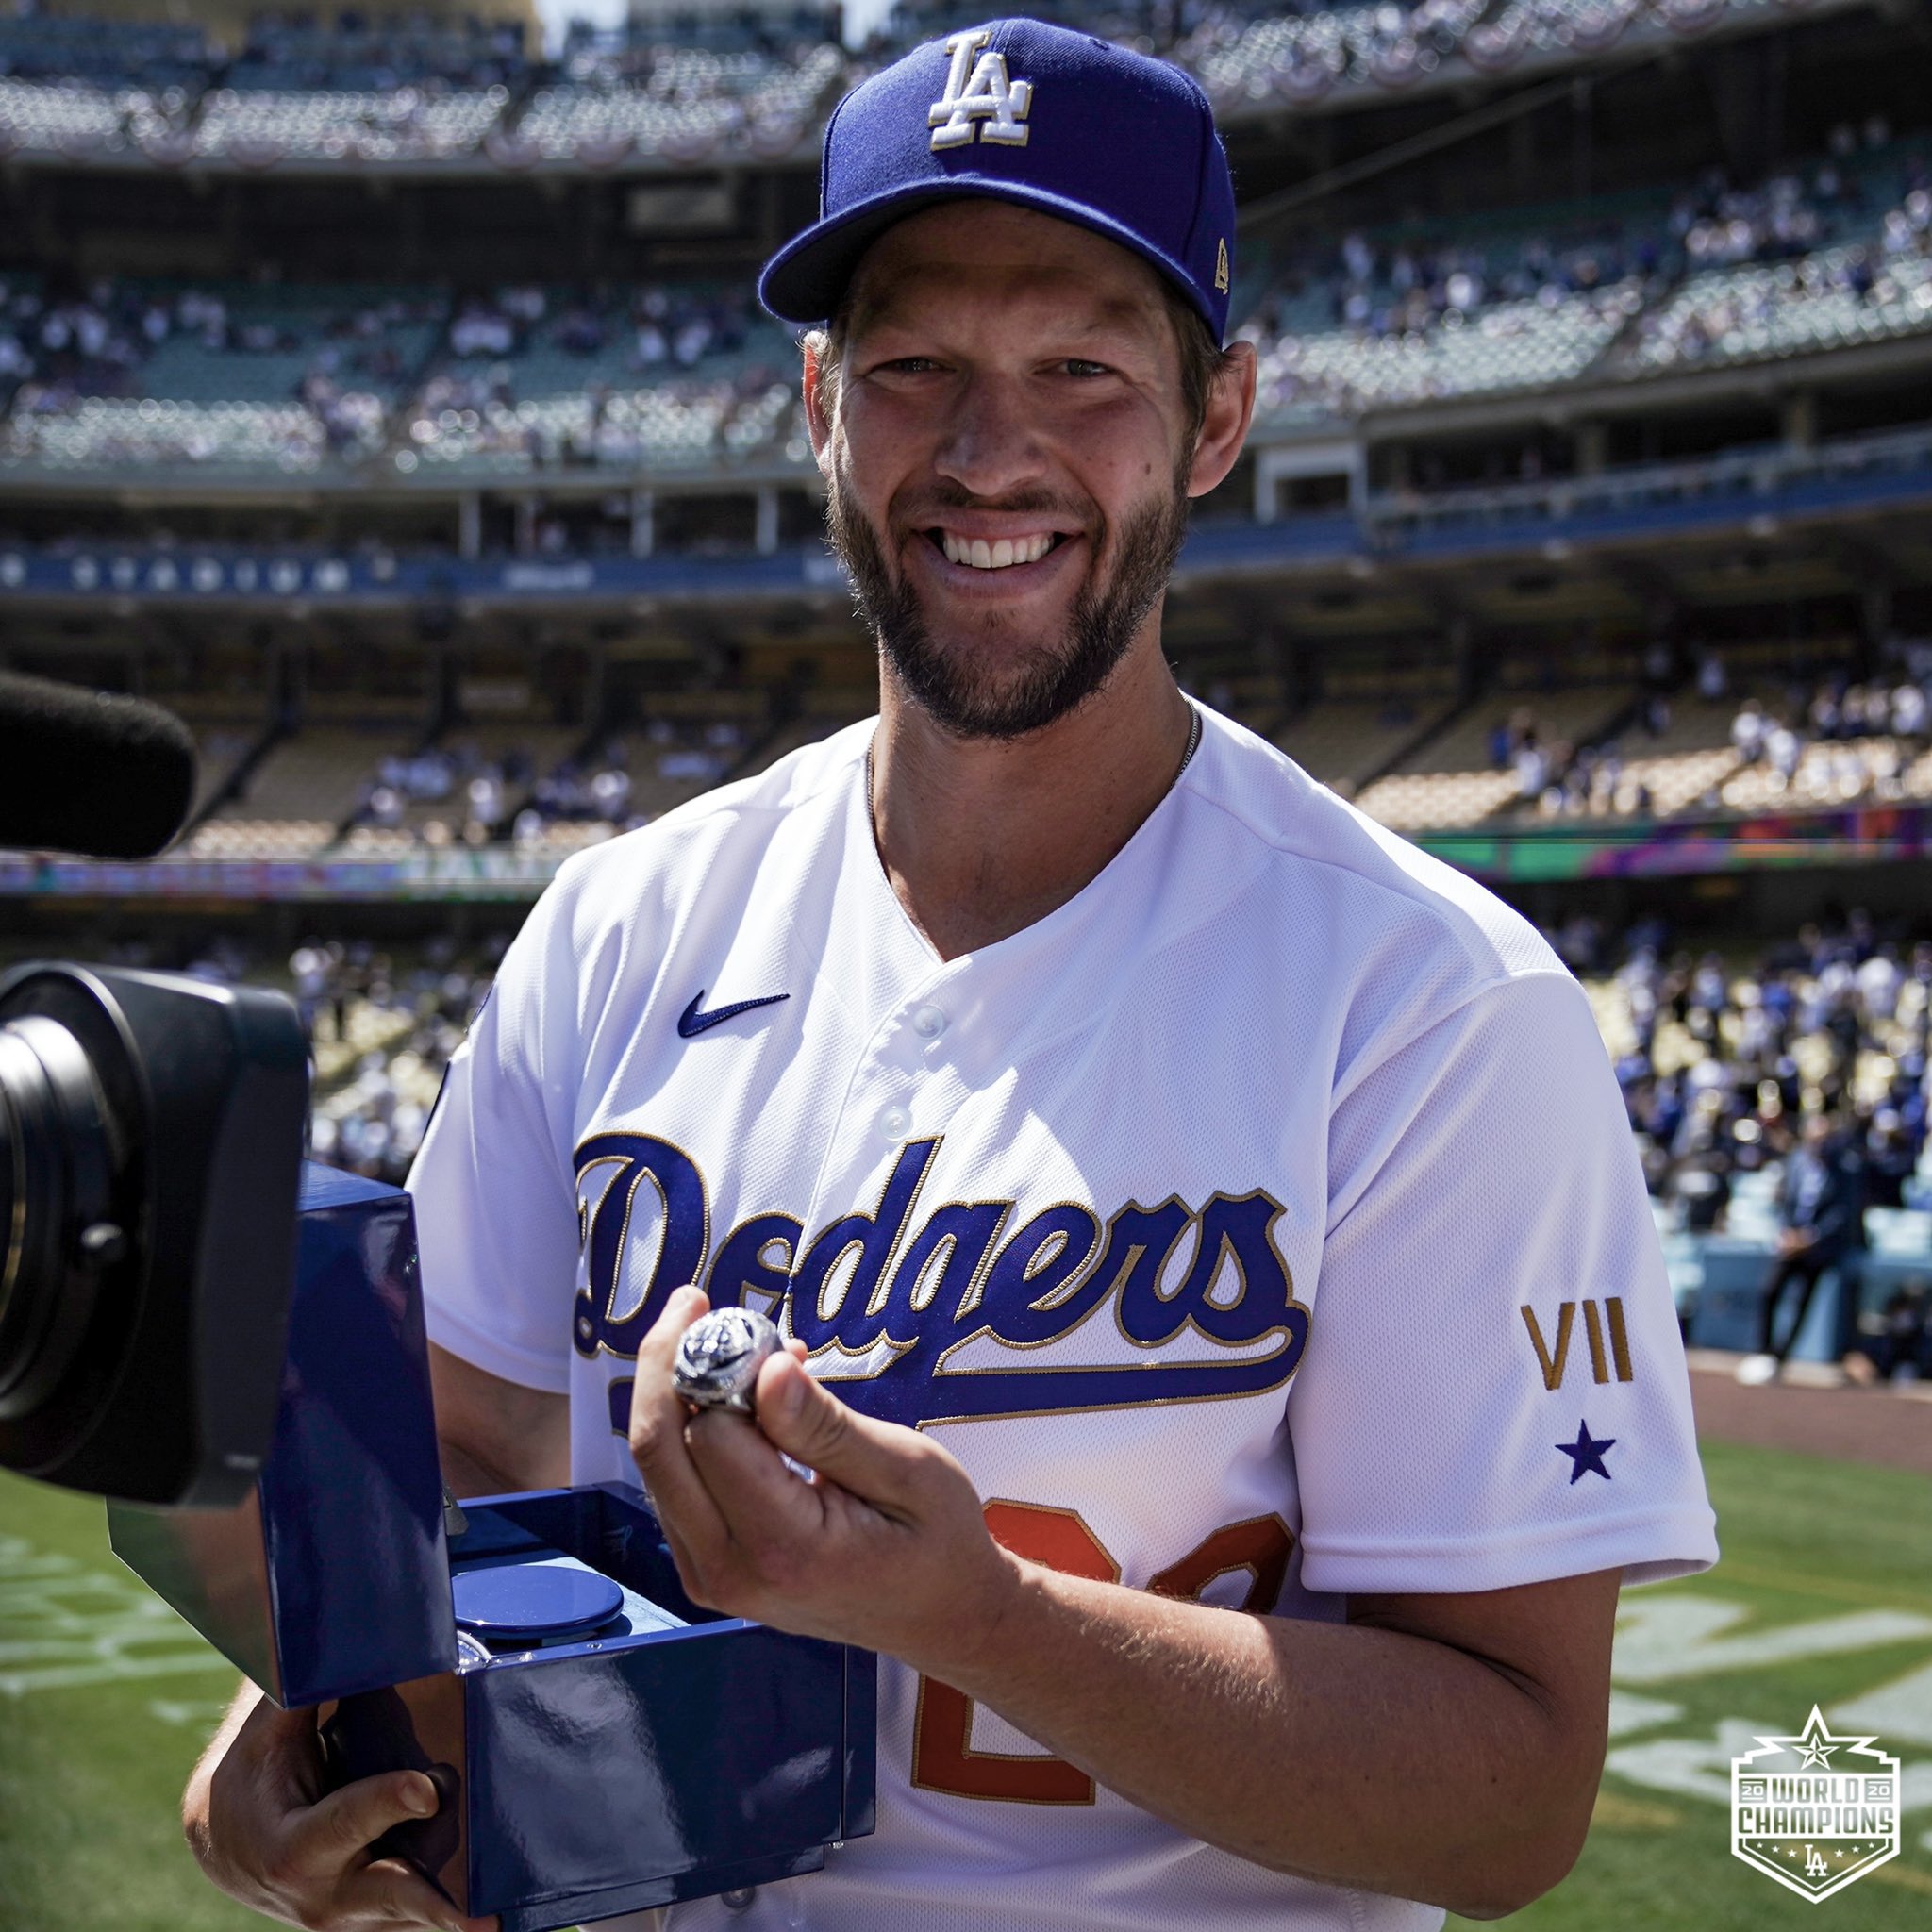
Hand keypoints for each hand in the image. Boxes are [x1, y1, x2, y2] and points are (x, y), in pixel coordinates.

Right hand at [184, 1689, 494, 1931]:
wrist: (225, 1837)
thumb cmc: (254, 1767)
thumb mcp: (268, 1728)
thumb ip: (306, 1690)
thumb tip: (344, 1630)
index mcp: (285, 1845)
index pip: (338, 1827)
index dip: (382, 1807)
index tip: (428, 1788)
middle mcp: (315, 1892)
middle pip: (378, 1897)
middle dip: (428, 1902)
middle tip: (479, 1914)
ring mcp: (343, 1914)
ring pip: (400, 1921)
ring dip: (447, 1920)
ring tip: (498, 1921)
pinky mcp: (365, 1919)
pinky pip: (407, 1924)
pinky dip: (442, 1921)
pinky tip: (491, 1918)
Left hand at [627, 1287, 1018, 1675]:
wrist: (941, 1617)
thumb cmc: (937, 1539)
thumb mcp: (906, 1469)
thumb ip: (827, 1425)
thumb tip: (765, 1369)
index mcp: (784, 1548)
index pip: (711, 1436)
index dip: (728, 1372)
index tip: (770, 1339)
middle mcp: (729, 1571)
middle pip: (657, 1447)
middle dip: (668, 1363)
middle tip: (696, 1300)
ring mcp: (709, 1577)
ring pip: (656, 1462)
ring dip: (680, 1392)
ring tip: (736, 1347)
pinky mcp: (706, 1568)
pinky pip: (674, 1482)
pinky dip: (693, 1428)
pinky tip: (741, 1400)